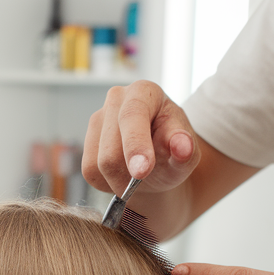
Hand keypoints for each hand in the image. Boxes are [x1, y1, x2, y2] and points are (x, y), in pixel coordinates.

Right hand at [82, 81, 199, 195]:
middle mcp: (116, 98)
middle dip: (128, 175)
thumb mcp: (187, 152)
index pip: (132, 115)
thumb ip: (185, 149)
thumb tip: (182, 148)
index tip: (141, 171)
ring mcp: (97, 119)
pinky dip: (107, 182)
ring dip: (118, 180)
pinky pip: (90, 172)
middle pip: (111, 149)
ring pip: (98, 164)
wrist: (157, 162)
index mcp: (144, 92)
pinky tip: (123, 173)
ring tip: (137, 175)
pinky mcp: (86, 142)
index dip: (135, 144)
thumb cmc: (172, 152)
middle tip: (145, 180)